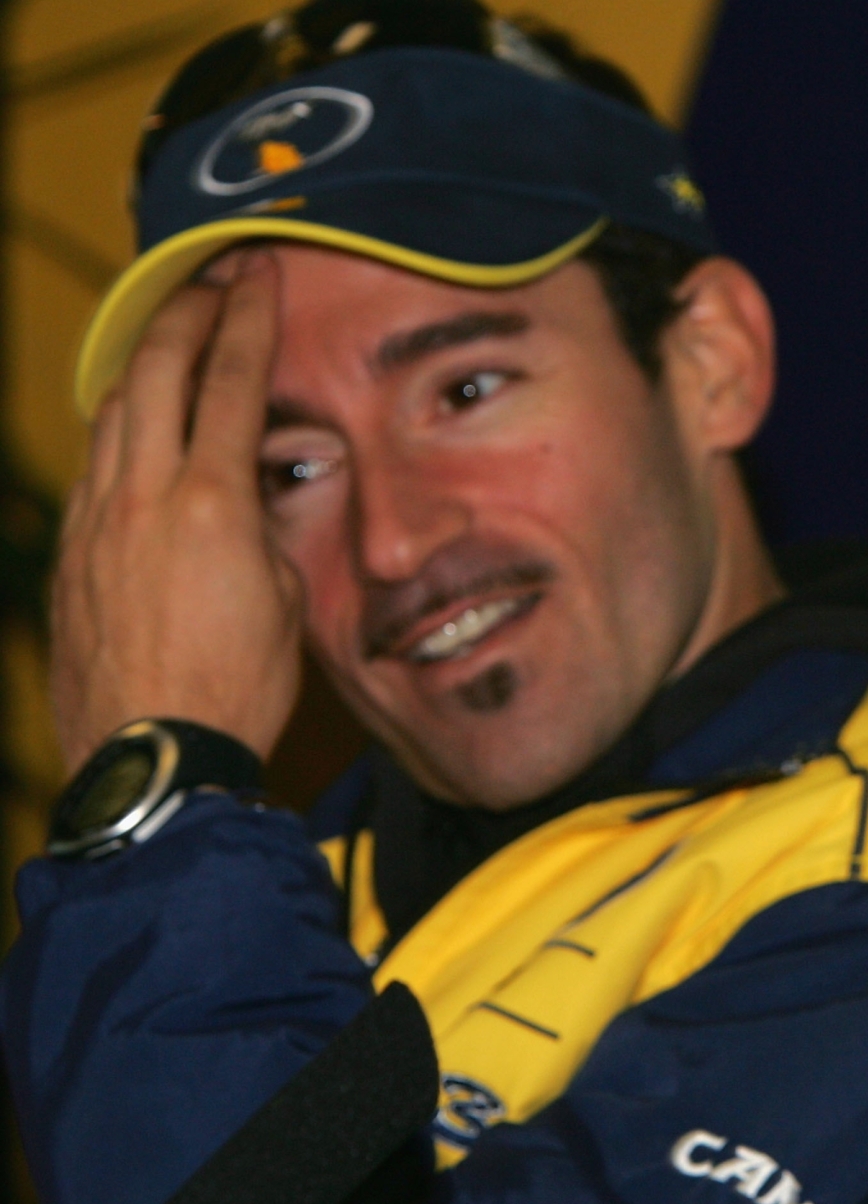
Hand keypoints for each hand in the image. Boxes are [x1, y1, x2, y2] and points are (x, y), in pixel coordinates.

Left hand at [49, 251, 302, 771]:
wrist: (153, 755)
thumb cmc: (237, 690)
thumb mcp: (287, 600)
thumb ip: (267, 532)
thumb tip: (254, 501)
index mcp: (211, 504)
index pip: (231, 380)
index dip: (248, 317)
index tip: (259, 275)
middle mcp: (142, 497)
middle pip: (154, 369)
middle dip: (184, 312)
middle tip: (210, 281)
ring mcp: (96, 523)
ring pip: (111, 412)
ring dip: (144, 367)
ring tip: (171, 347)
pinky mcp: (71, 555)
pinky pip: (93, 467)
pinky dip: (119, 432)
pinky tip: (136, 436)